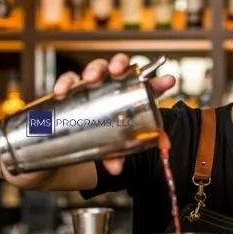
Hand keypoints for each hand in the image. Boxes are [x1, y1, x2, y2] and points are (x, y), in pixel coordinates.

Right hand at [0, 53, 175, 178]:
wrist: (69, 146)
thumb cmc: (99, 139)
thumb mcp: (110, 148)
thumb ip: (115, 155)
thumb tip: (116, 169)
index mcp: (129, 98)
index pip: (147, 86)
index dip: (158, 82)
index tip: (169, 82)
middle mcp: (112, 87)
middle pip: (119, 67)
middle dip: (120, 64)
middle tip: (118, 72)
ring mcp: (93, 86)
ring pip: (96, 68)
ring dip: (94, 69)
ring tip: (92, 78)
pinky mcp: (72, 90)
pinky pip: (69, 81)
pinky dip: (66, 82)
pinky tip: (63, 91)